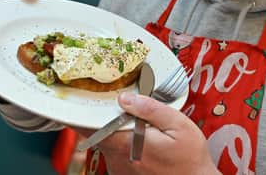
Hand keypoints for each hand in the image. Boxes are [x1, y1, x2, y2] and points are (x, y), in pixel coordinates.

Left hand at [76, 93, 219, 174]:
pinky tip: (142, 139)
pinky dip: (125, 143)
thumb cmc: (189, 158)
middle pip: (98, 132)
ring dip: (116, 130)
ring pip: (108, 142)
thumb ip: (150, 109)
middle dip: (104, 117)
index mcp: (126, 143)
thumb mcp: (177, 125)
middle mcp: (118, 159)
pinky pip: (117, 154)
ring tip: (136, 121)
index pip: (89, 127)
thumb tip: (125, 98)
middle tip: (116, 101)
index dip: (79, 113)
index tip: (75, 100)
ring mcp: (120, 169)